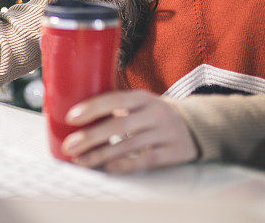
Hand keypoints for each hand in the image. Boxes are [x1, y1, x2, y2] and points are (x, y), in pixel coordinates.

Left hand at [61, 90, 198, 172]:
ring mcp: (165, 133)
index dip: (92, 108)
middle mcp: (155, 113)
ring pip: (128, 146)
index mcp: (142, 97)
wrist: (194, 126)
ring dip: (100, 155)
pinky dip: (124, 165)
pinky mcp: (173, 153)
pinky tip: (106, 168)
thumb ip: (115, 106)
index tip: (70, 118)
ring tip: (81, 160)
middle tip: (69, 146)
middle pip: (119, 125)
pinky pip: (145, 160)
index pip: (114, 99)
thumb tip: (74, 114)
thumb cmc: (152, 114)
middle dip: (90, 137)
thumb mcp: (139, 102)